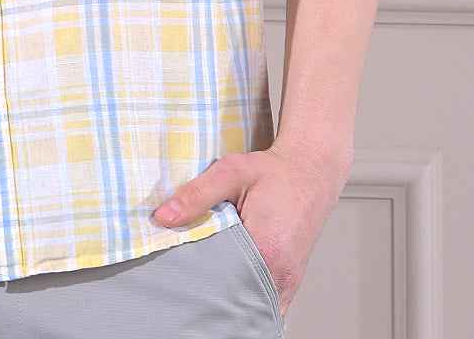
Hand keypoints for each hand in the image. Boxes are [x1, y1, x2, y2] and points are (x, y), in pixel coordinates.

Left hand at [149, 140, 350, 316]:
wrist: (311, 170)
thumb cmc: (273, 172)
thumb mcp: (231, 171)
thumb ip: (196, 195)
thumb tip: (162, 218)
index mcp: (266, 249)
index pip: (222, 283)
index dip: (198, 282)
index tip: (180, 276)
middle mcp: (280, 272)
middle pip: (236, 298)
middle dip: (211, 294)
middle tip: (188, 283)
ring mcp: (288, 281)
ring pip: (252, 304)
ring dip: (230, 297)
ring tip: (206, 284)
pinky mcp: (291, 281)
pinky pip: (266, 302)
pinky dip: (247, 297)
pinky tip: (230, 285)